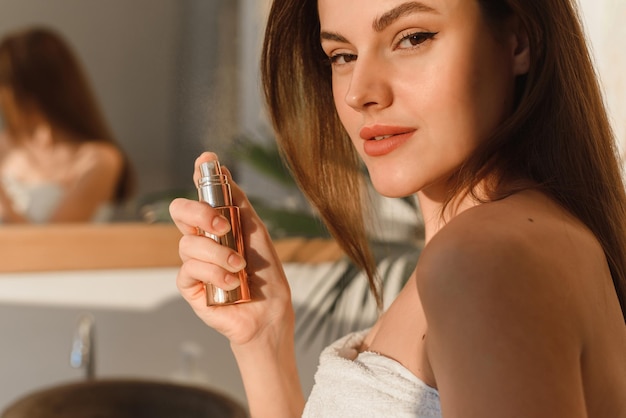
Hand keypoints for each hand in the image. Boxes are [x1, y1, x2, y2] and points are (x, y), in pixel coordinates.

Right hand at [169, 152, 294, 347]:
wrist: (269, 310)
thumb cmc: (265, 272)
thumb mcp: (255, 232)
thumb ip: (238, 203)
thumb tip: (223, 171)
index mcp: (217, 223)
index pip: (202, 194)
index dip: (200, 174)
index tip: (206, 160)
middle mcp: (202, 239)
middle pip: (180, 211)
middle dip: (200, 213)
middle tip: (223, 226)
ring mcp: (194, 262)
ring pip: (188, 244)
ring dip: (218, 254)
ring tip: (239, 267)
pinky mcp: (189, 285)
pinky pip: (189, 270)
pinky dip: (214, 274)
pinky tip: (231, 282)